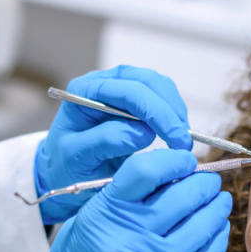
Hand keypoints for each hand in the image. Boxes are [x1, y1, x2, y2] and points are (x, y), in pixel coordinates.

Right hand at [26, 149, 231, 251]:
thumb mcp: (87, 222)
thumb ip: (122, 199)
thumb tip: (169, 175)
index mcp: (104, 214)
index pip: (145, 171)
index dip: (173, 160)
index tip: (186, 160)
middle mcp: (128, 238)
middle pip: (180, 197)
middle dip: (202, 183)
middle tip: (210, 181)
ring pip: (199, 227)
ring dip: (214, 209)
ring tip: (220, 201)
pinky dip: (216, 240)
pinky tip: (218, 229)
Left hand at [34, 65, 192, 223]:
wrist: (67, 170)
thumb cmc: (67, 164)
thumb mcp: (77, 156)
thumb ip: (105, 140)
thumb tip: (144, 131)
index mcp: (84, 91)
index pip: (129, 91)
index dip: (157, 112)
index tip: (175, 139)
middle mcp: (104, 82)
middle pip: (148, 82)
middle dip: (170, 111)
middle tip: (183, 142)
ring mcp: (121, 88)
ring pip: (159, 86)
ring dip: (175, 111)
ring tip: (181, 140)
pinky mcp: (135, 99)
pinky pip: (163, 97)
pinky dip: (174, 114)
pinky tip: (175, 134)